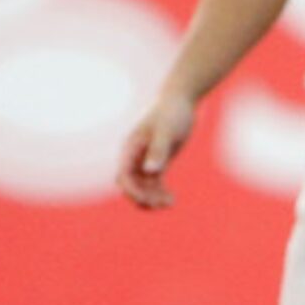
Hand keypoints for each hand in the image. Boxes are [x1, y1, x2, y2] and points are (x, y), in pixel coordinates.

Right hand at [116, 86, 197, 208]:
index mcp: (131, 148)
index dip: (132, 191)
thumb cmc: (172, 112)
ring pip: (142, 187)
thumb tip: (149, 171)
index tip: (147, 201)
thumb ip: (158, 150)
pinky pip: (154, 183)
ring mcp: (145, 160)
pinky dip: (160, 192)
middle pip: (130, 185)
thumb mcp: (167, 131)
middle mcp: (134, 156)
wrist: (181, 100)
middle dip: (142, 198)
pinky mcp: (158, 161)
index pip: (124, 176)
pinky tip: (172, 199)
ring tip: (170, 203)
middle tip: (161, 205)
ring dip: (152, 198)